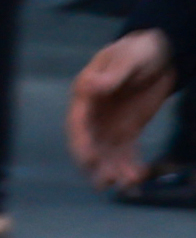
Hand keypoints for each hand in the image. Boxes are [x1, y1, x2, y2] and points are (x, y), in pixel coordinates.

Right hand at [69, 27, 177, 190]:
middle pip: (89, 144)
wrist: (159, 54)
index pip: (78, 123)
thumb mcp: (129, 57)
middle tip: (107, 182)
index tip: (89, 160)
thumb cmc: (139, 51)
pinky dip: (130, 167)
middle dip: (96, 165)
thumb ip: (113, 74)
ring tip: (128, 186)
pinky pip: (126, 153)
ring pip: (106, 154)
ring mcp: (109, 124)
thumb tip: (91, 86)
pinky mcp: (128, 131)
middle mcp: (93, 114)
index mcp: (86, 94)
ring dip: (114, 171)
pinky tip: (139, 179)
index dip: (81, 143)